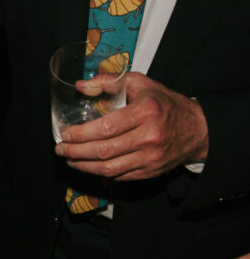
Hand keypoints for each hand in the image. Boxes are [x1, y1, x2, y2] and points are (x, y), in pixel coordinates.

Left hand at [54, 73, 208, 180]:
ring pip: (108, 168)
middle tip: (60, 148)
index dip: (81, 134)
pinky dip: (99, 172)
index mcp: (146, 112)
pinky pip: (119, 176)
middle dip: (75, 152)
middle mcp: (149, 137)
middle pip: (103, 151)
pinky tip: (88, 165)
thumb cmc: (166, 104)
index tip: (66, 133)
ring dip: (83, 165)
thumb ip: (110, 82)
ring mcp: (150, 158)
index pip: (106, 128)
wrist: (198, 130)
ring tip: (69, 158)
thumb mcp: (141, 84)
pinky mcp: (150, 172)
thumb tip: (82, 85)